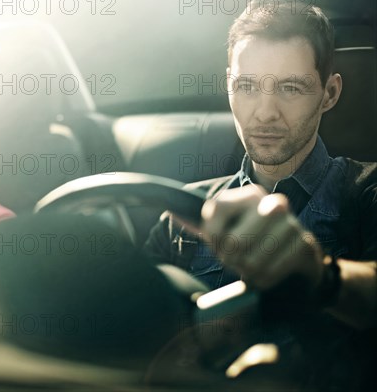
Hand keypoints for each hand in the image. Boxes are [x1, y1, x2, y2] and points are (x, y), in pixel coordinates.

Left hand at [200, 185, 323, 289]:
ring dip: (244, 271)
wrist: (292, 253)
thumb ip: (200, 221)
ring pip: (252, 260)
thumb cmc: (248, 239)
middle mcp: (273, 203)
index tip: (216, 241)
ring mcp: (292, 224)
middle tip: (232, 259)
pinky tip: (262, 274)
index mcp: (249, 195)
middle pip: (234, 242)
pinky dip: (261, 280)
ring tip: (247, 266)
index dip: (211, 236)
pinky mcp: (304, 246)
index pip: (216, 212)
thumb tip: (171, 208)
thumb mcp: (223, 227)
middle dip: (228, 258)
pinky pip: (270, 273)